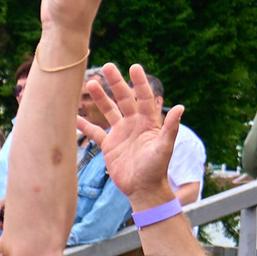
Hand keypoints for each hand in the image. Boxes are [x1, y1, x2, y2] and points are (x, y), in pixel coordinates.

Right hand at [79, 64, 183, 208]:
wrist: (143, 189)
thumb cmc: (156, 169)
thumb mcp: (164, 147)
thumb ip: (171, 128)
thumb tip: (181, 107)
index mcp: (148, 122)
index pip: (143, 98)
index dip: (139, 83)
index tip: (134, 67)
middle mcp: (134, 124)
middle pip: (124, 99)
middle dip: (116, 82)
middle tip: (108, 67)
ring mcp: (120, 134)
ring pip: (109, 111)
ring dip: (100, 98)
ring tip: (91, 83)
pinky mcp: (109, 146)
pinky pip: (96, 132)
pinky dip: (85, 125)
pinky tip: (75, 117)